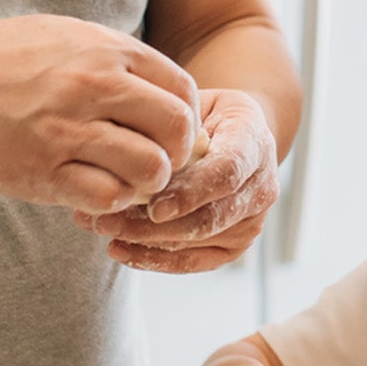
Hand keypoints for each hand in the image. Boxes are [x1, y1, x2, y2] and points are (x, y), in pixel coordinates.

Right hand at [0, 15, 199, 211]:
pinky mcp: (43, 170)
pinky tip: (100, 192)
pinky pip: (106, 196)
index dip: (187, 118)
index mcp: (106, 51)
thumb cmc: (8, 59)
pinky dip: (114, 202)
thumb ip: (121, 60)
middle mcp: (93, 86)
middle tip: (160, 162)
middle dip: (178, 153)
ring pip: (149, 168)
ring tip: (132, 180)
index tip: (171, 134)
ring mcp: (67, 130)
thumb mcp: (70, 36)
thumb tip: (172, 96)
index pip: (182, 90)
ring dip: (150, 182)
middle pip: (175, 128)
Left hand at [73, 88, 277, 272]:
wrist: (231, 135)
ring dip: (146, 241)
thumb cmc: (202, 115)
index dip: (192, 192)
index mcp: (254, 139)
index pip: (228, 171)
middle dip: (155, 226)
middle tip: (107, 221)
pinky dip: (155, 259)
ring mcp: (252, 220)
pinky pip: (195, 261)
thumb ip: (169, 127)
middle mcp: (262, 184)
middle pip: (211, 216)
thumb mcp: (189, 104)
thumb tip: (127, 151)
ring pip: (199, 241)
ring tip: (103, 230)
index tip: (153, 207)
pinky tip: (120, 249)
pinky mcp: (235, 246)